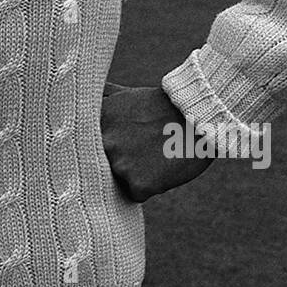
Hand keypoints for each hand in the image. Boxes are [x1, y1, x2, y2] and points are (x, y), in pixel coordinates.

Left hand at [101, 83, 210, 201]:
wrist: (200, 117)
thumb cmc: (165, 107)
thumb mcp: (126, 95)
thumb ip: (103, 99)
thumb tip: (85, 92)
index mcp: (98, 120)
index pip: (91, 145)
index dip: (112, 144)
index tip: (129, 136)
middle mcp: (104, 142)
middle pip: (105, 164)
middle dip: (123, 159)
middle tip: (146, 145)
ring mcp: (120, 164)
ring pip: (121, 180)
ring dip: (136, 173)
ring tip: (156, 154)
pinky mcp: (138, 184)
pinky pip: (137, 194)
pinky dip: (150, 186)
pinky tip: (163, 166)